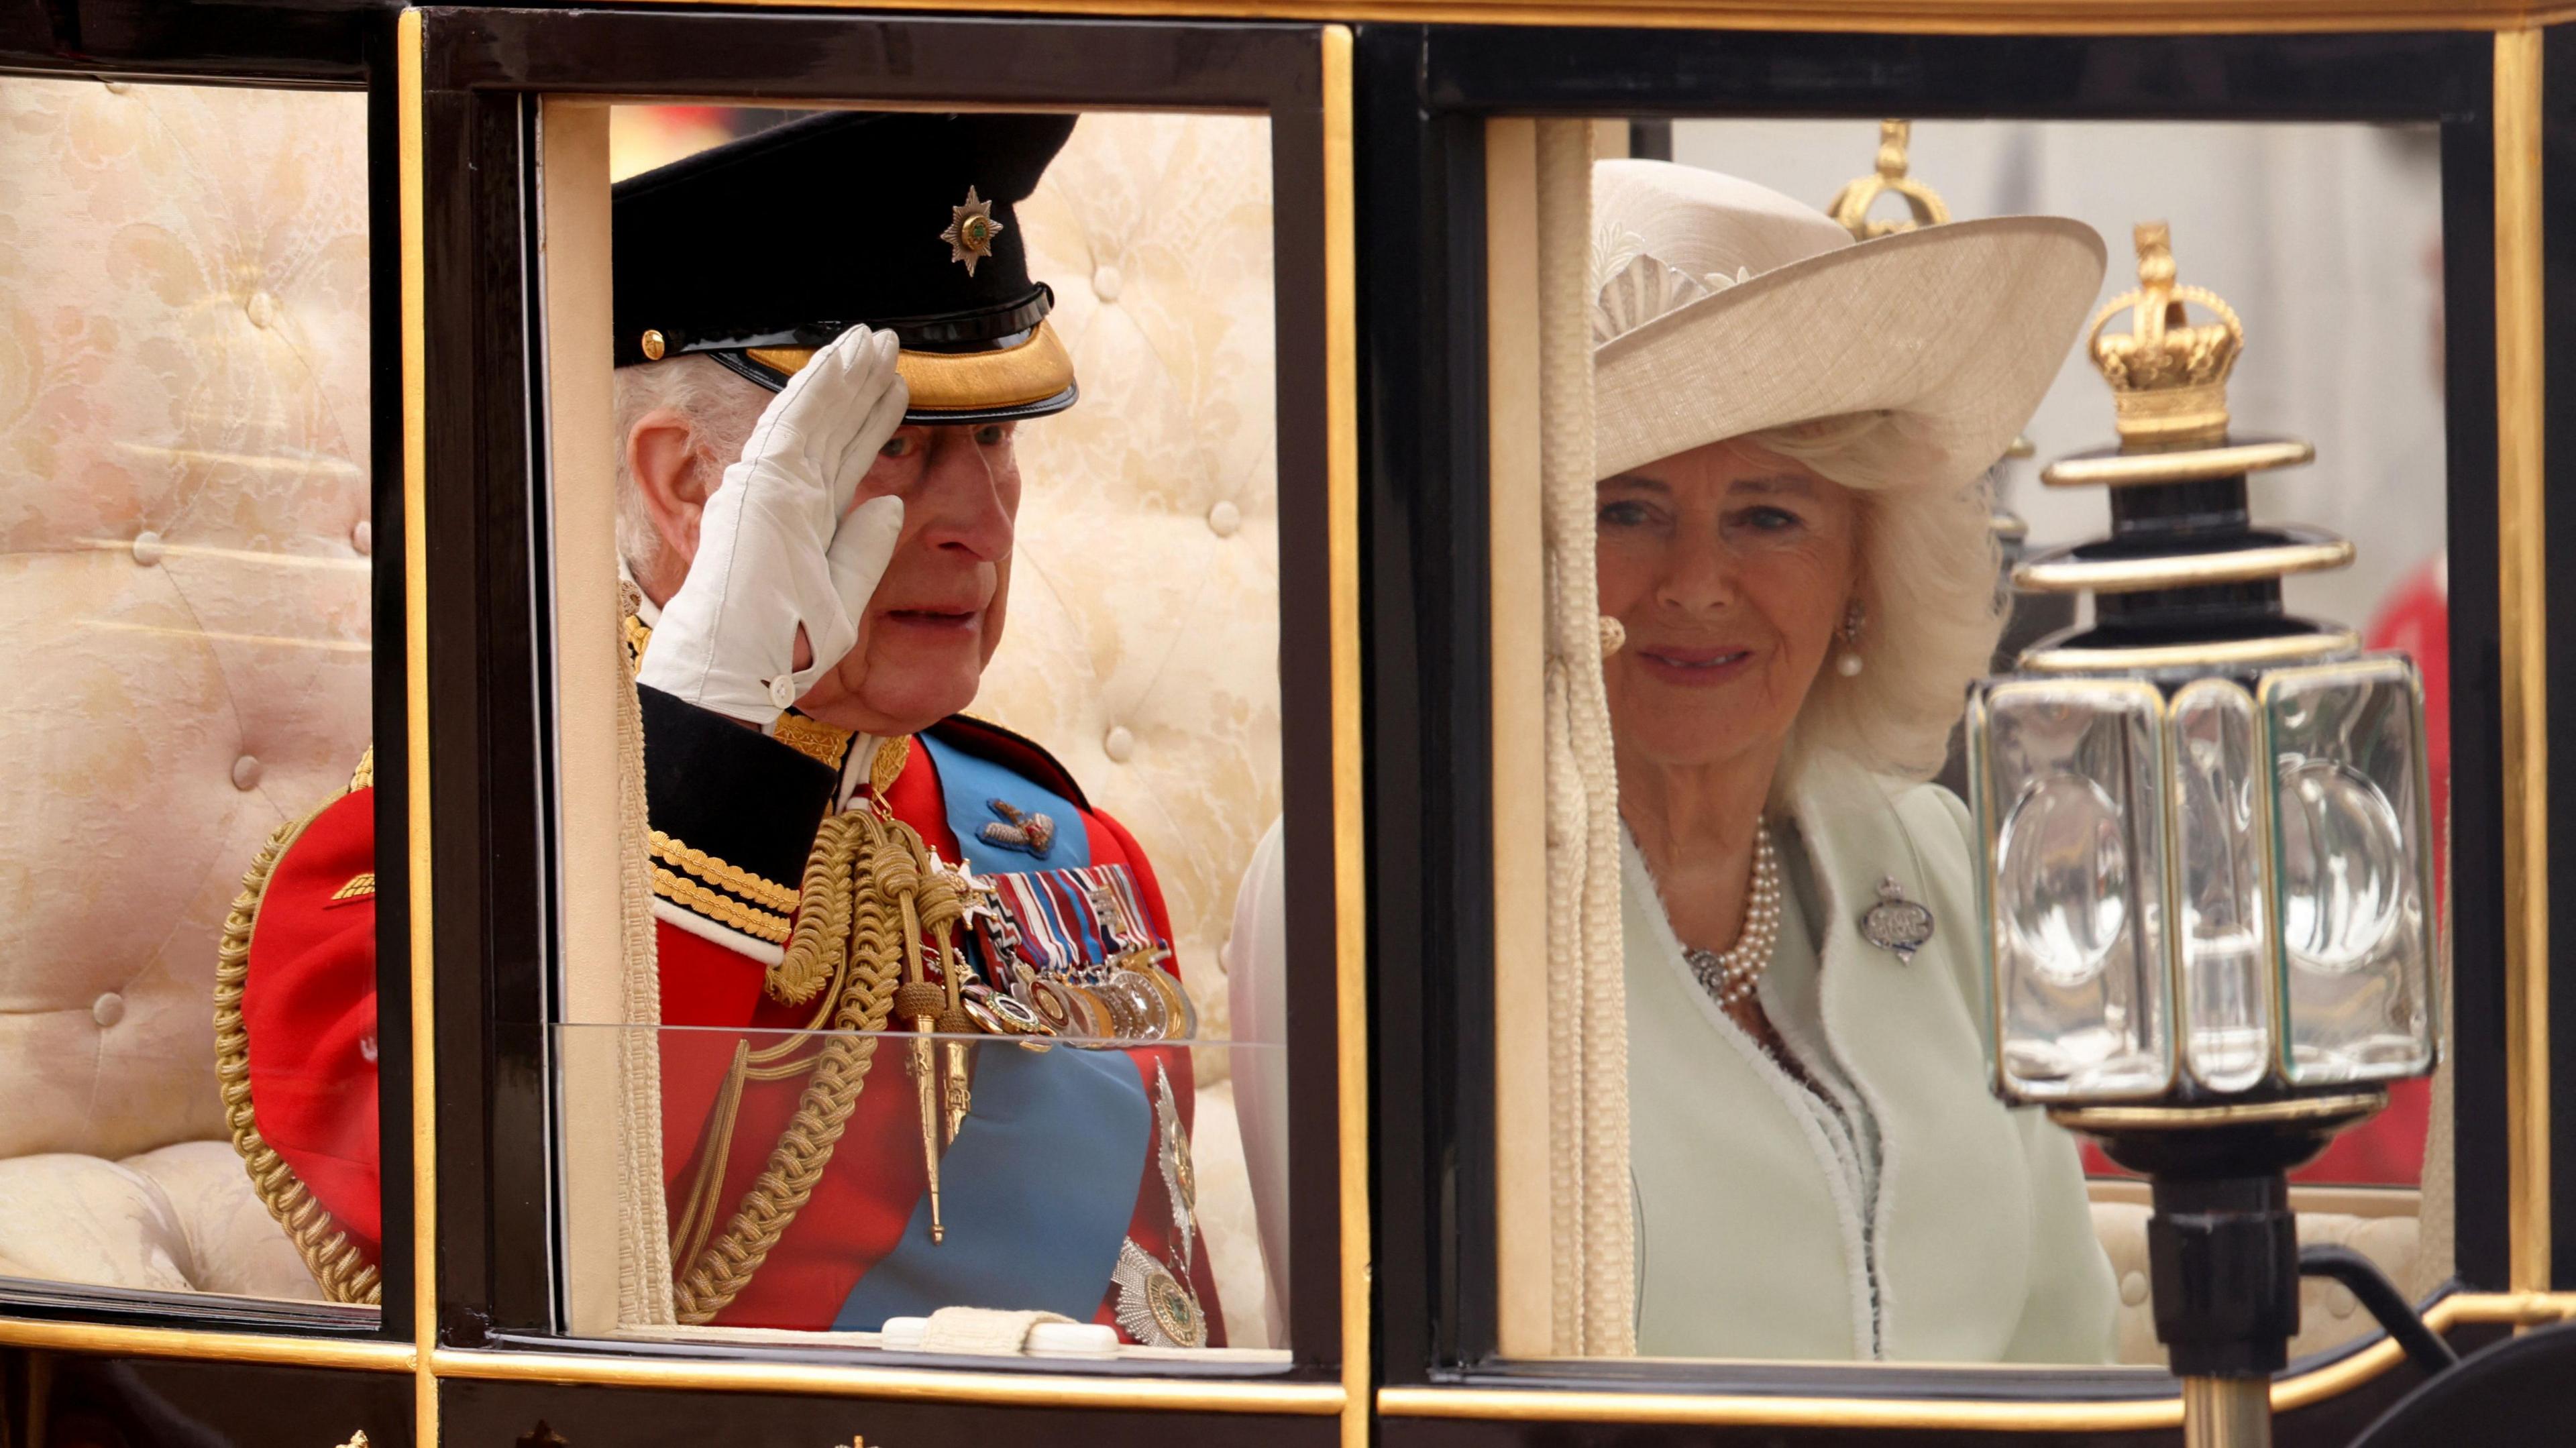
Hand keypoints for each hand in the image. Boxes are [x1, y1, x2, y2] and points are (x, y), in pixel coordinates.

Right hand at [638, 326, 908, 724]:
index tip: (894, 390)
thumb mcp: (843, 596)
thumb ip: (865, 549)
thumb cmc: (783, 645)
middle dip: (860, 385)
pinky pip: (794, 424)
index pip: (846, 458)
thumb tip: (891, 506)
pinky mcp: (763, 483)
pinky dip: (818, 389)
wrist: (739, 668)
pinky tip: (840, 360)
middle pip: (833, 428)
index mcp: (805, 520)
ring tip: (872, 340)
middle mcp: (787, 496)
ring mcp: (771, 486)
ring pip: (815, 416)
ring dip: (843, 375)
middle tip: (886, 346)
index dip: (870, 421)